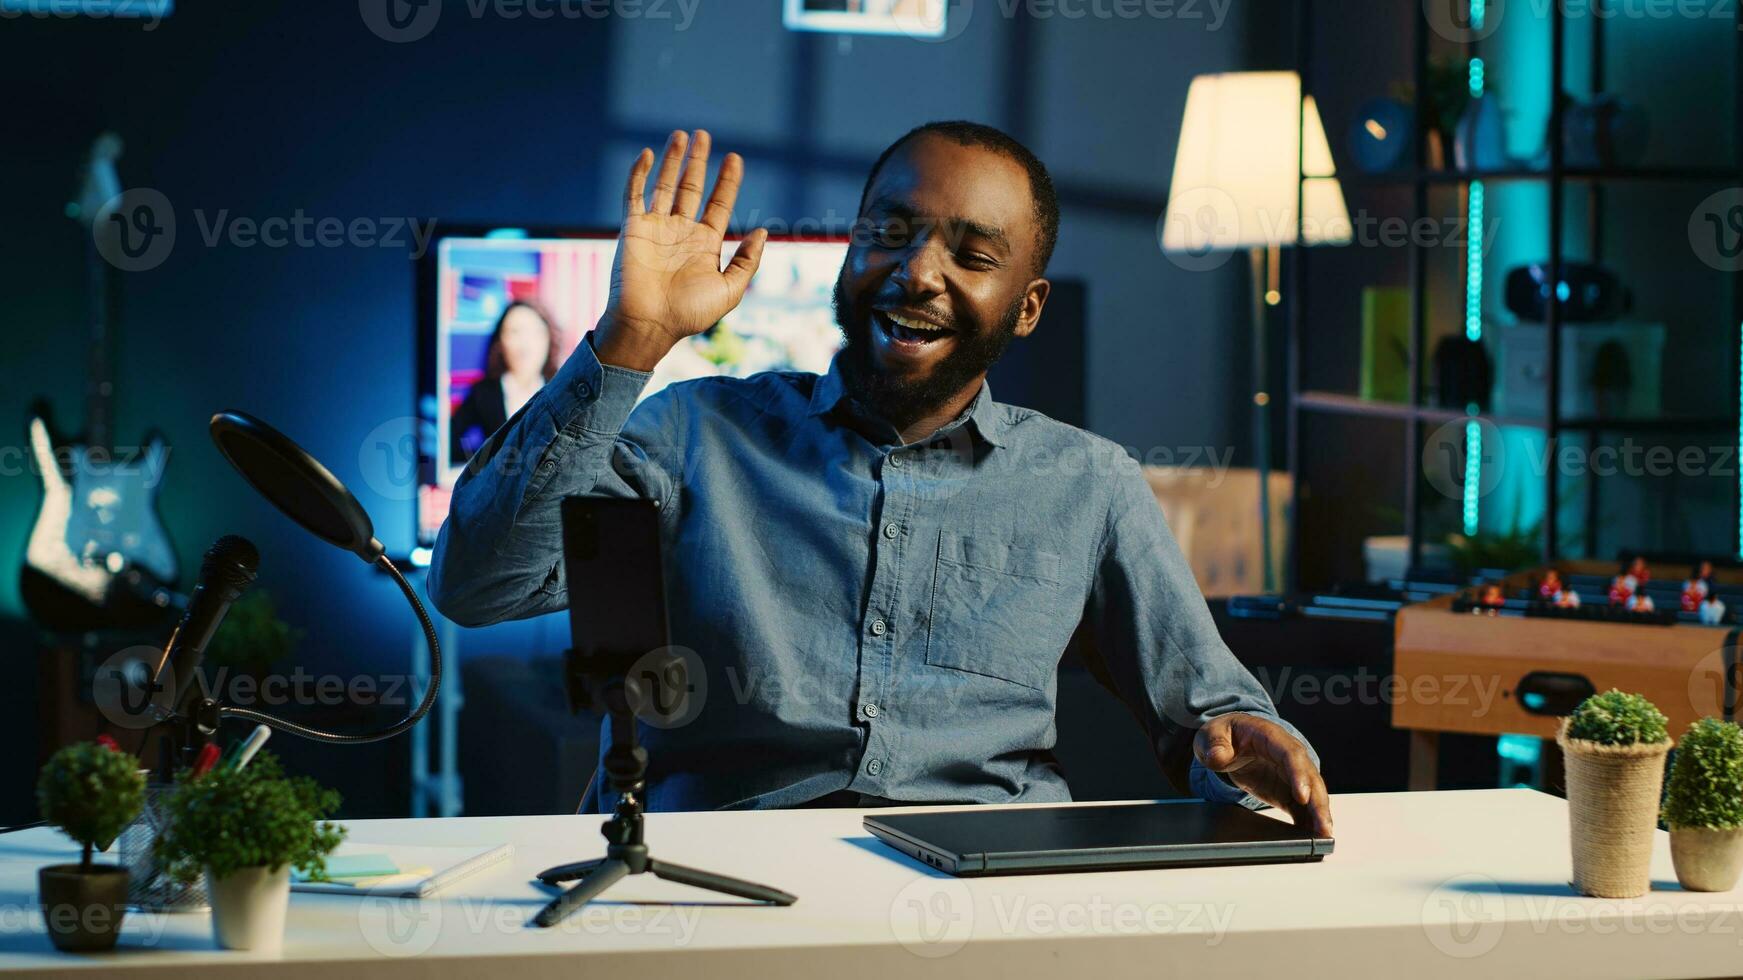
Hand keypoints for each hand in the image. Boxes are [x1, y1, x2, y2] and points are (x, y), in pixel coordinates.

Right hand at [593, 129, 767, 371]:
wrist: (649, 325)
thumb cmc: (689, 314)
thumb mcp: (730, 289)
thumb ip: (747, 260)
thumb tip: (764, 231)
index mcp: (704, 244)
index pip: (718, 203)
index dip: (727, 181)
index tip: (736, 158)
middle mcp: (680, 231)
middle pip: (691, 187)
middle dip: (698, 161)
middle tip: (704, 135)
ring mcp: (655, 228)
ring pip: (665, 185)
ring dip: (673, 160)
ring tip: (682, 135)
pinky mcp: (632, 228)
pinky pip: (634, 194)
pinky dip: (639, 173)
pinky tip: (649, 154)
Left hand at [1194, 713, 1333, 837]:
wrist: (1229, 740)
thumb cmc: (1225, 734)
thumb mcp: (1212, 734)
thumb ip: (1214, 744)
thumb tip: (1219, 756)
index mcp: (1272, 737)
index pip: (1290, 755)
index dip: (1299, 775)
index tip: (1302, 796)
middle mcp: (1289, 755)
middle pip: (1310, 778)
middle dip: (1318, 803)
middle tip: (1323, 827)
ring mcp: (1291, 774)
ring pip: (1312, 794)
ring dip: (1320, 816)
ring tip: (1324, 838)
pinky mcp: (1288, 791)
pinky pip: (1303, 807)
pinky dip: (1309, 822)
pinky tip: (1313, 839)